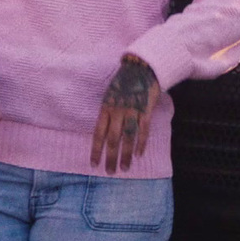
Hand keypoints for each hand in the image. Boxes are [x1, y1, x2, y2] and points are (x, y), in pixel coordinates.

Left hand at [90, 54, 160, 173]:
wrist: (142, 68)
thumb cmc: (124, 82)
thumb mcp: (110, 96)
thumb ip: (108, 113)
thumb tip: (104, 133)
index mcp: (106, 108)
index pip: (98, 134)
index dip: (96, 150)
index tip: (94, 164)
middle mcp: (118, 112)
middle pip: (112, 139)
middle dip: (110, 158)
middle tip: (109, 172)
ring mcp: (132, 111)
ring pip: (128, 138)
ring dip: (125, 155)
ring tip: (124, 169)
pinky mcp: (146, 111)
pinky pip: (143, 131)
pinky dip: (141, 144)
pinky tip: (138, 155)